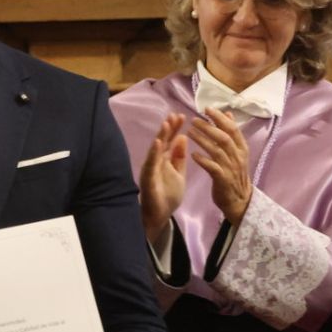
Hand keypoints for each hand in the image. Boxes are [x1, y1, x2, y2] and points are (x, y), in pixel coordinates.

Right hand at [140, 113, 188, 239]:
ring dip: (161, 136)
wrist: (160, 216)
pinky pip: (151, 164)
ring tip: (166, 123)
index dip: (175, 128)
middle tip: (175, 114)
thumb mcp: (179, 174)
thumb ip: (179, 157)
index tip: (182, 115)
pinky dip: (154, 153)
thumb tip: (183, 137)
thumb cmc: (168, 196)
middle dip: (168, 128)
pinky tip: (158, 142)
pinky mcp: (148, 178)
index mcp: (165, 160)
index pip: (170, 141)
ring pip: (155, 150)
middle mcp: (156, 162)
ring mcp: (151, 169)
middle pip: (163, 142)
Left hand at [188, 109, 252, 223]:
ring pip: (217, 150)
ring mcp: (231, 167)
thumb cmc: (235, 173)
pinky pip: (212, 167)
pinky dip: (202, 160)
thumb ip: (232, 134)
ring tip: (189, 132)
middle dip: (209, 127)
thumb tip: (228, 114)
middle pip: (224, 137)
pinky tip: (192, 154)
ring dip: (202, 140)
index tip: (207, 108)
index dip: (220, 118)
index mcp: (241, 148)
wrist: (239, 199)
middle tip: (194, 119)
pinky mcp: (223, 179)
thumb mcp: (237, 152)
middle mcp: (237, 156)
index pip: (232, 129)